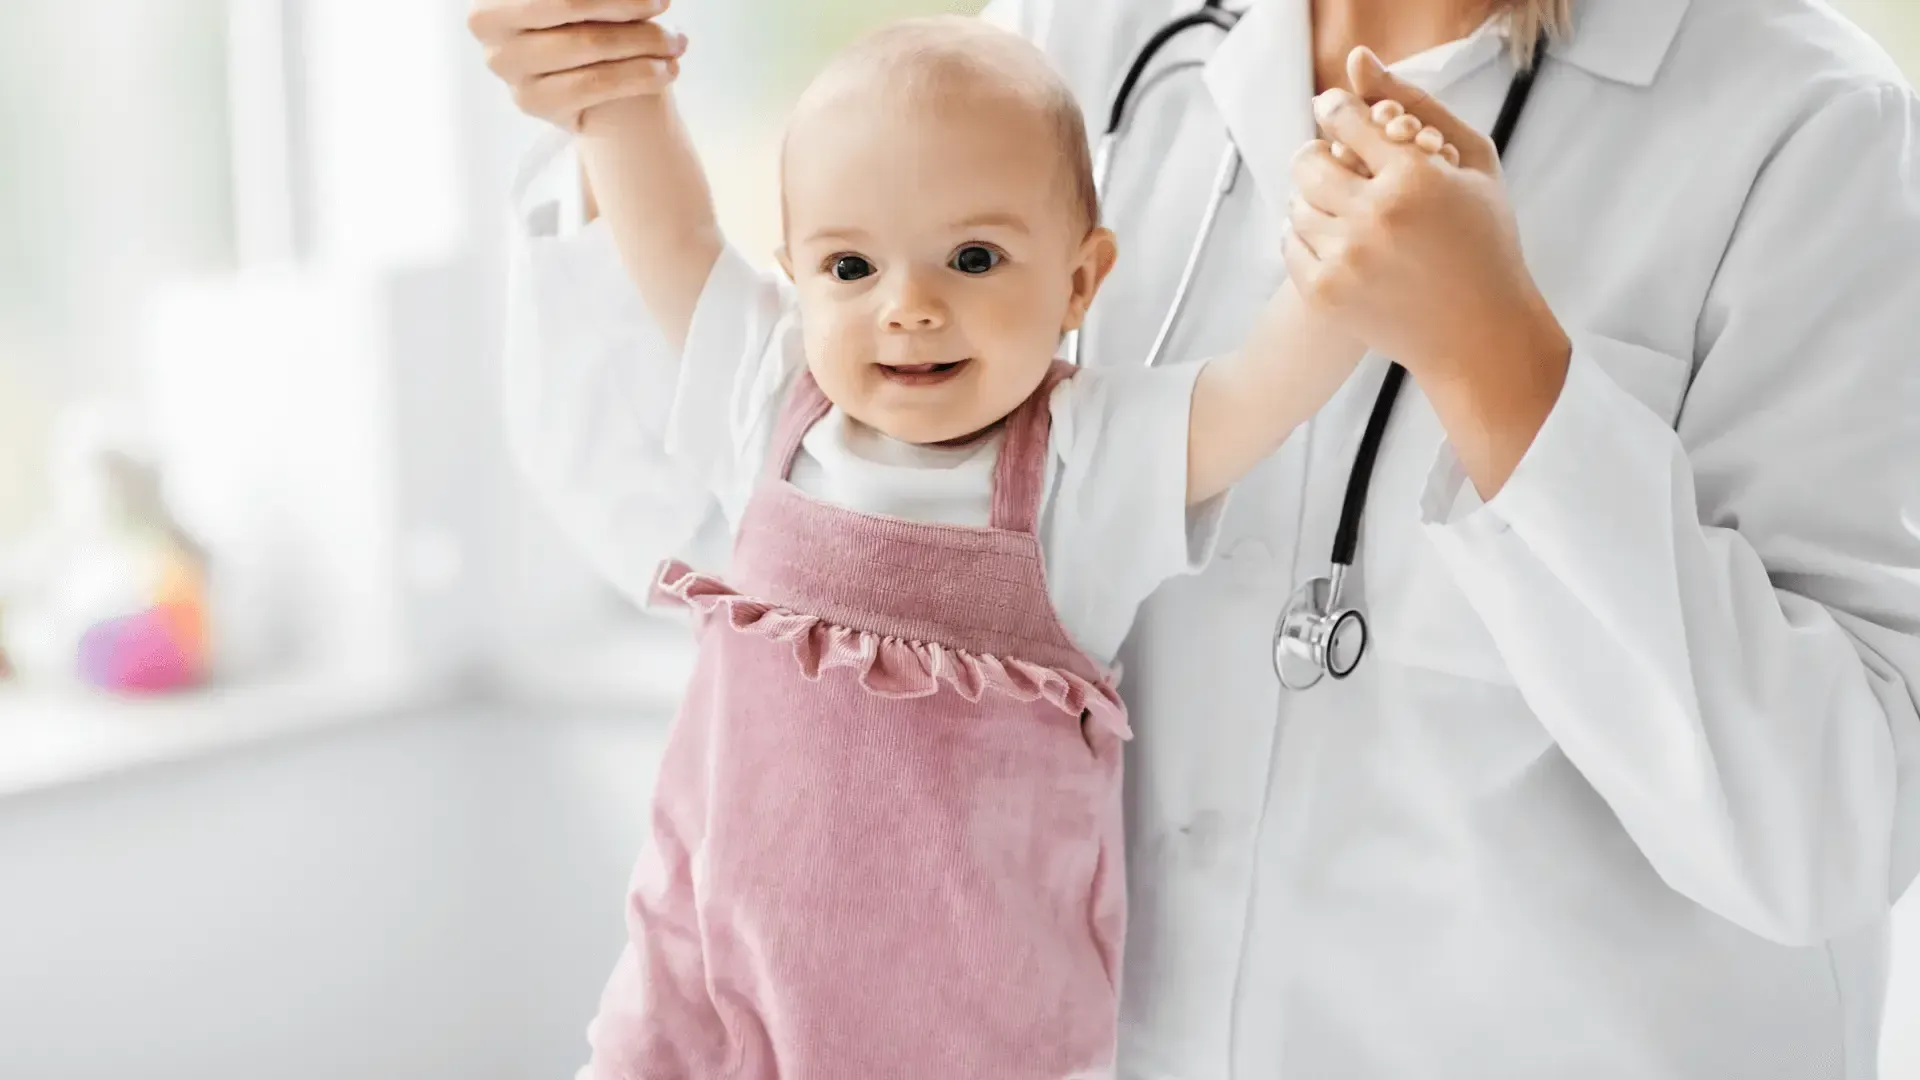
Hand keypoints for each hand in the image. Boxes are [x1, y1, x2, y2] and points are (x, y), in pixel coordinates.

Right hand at [470, 0, 685, 131]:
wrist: (580, 74)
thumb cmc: (581, 20)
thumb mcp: (583, 5)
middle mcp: (489, 26)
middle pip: (572, 6)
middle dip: (630, 7)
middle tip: (666, 6)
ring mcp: (507, 69)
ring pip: (587, 45)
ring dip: (643, 41)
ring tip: (677, 41)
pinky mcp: (532, 103)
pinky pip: (595, 84)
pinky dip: (640, 74)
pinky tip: (668, 70)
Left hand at [1285, 48, 1566, 389]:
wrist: (1478, 333)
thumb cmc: (1484, 241)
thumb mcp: (1472, 162)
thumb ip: (1417, 104)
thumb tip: (1356, 60)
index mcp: (1414, 178)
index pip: (1343, 120)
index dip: (1335, 112)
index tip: (1336, 114)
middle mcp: (1374, 217)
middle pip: (1306, 161)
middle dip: (1318, 157)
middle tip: (1333, 165)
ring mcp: (1345, 259)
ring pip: (1295, 205)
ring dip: (1315, 201)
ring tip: (1344, 209)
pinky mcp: (1325, 295)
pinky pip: (1288, 245)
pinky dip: (1306, 238)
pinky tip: (1336, 240)